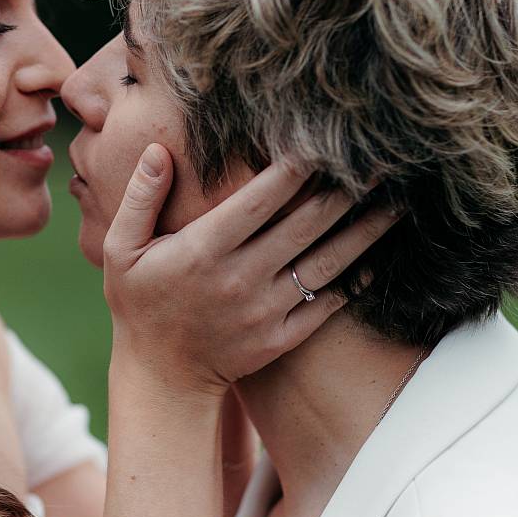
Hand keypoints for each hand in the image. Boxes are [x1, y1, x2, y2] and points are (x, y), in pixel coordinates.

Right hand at [102, 144, 402, 397]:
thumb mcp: (121, 249)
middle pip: (304, 227)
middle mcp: (239, 278)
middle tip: (379, 161)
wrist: (161, 376)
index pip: (257, 202)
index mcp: (202, 250)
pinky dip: (355, 282)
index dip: (292, 170)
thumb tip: (158, 151)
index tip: (322, 140)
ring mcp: (264, 310)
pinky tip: (379, 258)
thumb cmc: (139, 302)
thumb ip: (140, 198)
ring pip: (326, 264)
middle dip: (344, 192)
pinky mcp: (281, 337)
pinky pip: (326, 305)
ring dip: (364, 233)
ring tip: (396, 204)